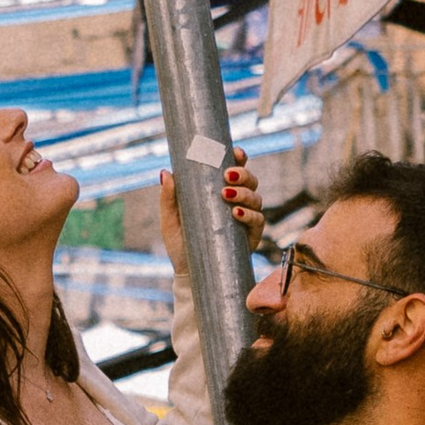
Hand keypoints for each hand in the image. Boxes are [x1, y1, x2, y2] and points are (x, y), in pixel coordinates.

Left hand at [157, 147, 263, 272]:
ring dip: (245, 193)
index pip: (235, 171)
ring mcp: (246, 220)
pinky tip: (237, 213)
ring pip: (256, 198)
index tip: (236, 152)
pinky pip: (258, 222)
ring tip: (228, 196)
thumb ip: (168, 198)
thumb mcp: (170, 219)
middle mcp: (237, 203)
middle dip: (243, 174)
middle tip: (228, 176)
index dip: (239, 159)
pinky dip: (250, 215)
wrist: (188, 273)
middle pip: (250, 181)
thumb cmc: (180, 243)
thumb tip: (166, 173)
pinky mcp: (250, 238)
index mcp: (219, 193)